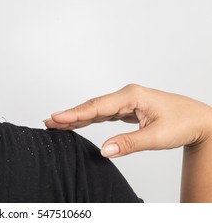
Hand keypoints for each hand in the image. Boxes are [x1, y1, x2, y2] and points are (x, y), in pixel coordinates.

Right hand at [44, 84, 211, 157]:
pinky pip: (103, 113)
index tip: (56, 117)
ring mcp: (126, 102)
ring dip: (78, 116)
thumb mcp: (157, 136)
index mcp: (131, 96)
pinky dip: (90, 118)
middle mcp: (126, 96)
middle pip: (92, 106)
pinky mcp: (127, 109)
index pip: (97, 106)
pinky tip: (79, 122)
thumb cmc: (183, 123)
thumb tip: (104, 150)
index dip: (75, 113)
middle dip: (70, 114)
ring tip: (58, 122)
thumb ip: (129, 143)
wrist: (200, 121)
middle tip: (49, 121)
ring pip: (96, 109)